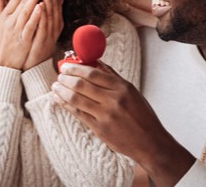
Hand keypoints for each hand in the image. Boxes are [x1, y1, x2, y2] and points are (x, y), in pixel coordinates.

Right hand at [0, 0, 43, 69]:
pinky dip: (35, 16)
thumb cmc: (1, 42)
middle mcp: (9, 22)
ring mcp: (15, 31)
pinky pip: (29, 26)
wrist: (2, 63)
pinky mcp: (22, 40)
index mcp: (4, 17)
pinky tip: (41, 7)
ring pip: (25, 12)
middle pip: (21, 3)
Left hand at [23, 0, 63, 69]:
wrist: (34, 66)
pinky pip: (43, 26)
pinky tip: (41, 5)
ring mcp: (49, 34)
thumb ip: (47, 13)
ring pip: (50, 13)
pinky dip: (43, 15)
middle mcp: (54, 26)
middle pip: (54, 5)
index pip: (54, 2)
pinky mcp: (43, 41)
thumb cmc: (35, 45)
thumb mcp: (42, 27)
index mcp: (53, 22)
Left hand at [52, 62, 194, 186]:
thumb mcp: (131, 92)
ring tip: (55, 86)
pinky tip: (59, 99)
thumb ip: (112, 76)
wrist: (150, 142)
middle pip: (81, 85)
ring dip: (62, 91)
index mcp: (122, 88)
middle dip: (66, 79)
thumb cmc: (142, 115)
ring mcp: (105, 115)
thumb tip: (95, 62)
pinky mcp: (99, 129)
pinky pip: (78, 113)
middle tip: (59, 75)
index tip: (66, 66)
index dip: (75, 68)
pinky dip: (65, 104)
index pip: (92, 73)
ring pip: (76, 99)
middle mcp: (113, 100)